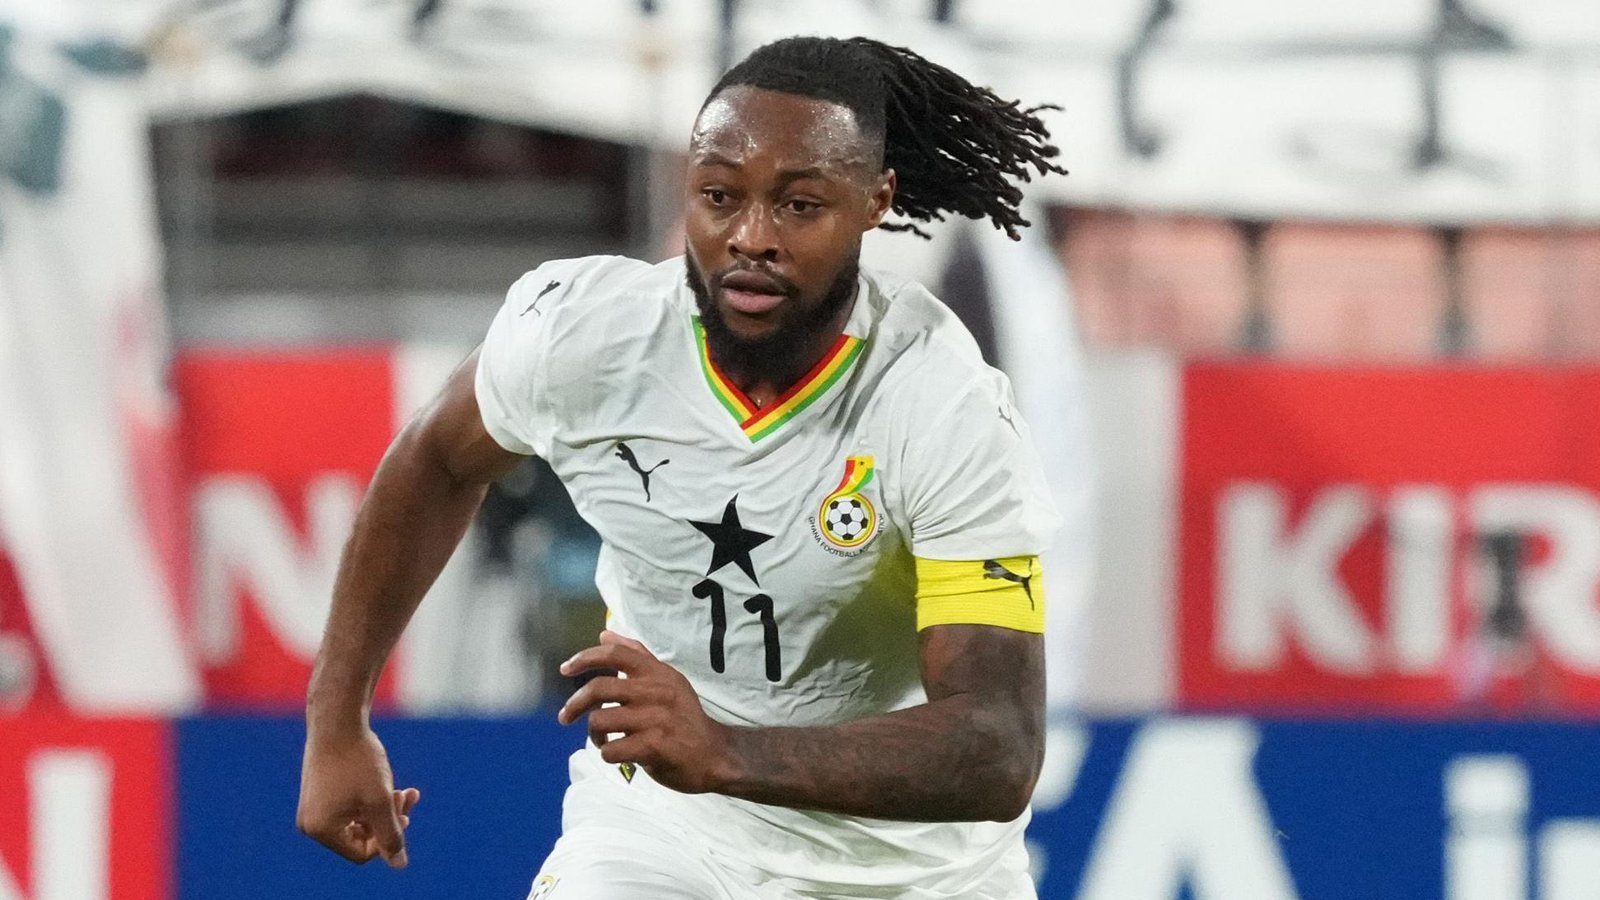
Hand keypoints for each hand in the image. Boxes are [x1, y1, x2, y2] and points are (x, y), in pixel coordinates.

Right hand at [296, 726, 419, 867]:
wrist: (338, 719)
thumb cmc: (358, 760)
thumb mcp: (380, 800)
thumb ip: (391, 834)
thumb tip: (399, 864)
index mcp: (320, 829)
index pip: (361, 852)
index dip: (387, 838)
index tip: (405, 814)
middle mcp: (311, 822)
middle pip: (360, 835)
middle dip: (388, 818)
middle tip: (407, 796)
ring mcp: (314, 805)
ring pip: (359, 818)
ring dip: (384, 806)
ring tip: (404, 789)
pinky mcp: (320, 790)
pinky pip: (350, 804)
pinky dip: (371, 795)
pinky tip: (388, 779)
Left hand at [558, 630, 735, 793]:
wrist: (715, 755)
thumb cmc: (685, 718)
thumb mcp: (667, 681)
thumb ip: (637, 656)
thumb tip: (605, 634)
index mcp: (657, 673)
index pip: (616, 654)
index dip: (585, 658)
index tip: (566, 669)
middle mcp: (656, 691)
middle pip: (599, 688)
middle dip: (575, 704)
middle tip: (566, 716)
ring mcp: (655, 719)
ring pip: (600, 720)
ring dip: (595, 735)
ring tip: (604, 740)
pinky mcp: (654, 746)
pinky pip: (611, 750)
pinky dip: (608, 755)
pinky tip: (619, 755)